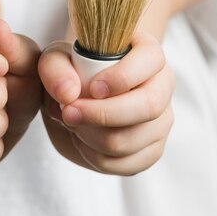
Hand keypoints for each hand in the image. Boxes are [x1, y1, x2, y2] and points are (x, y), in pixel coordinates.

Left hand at [38, 31, 173, 175]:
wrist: (75, 98)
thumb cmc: (72, 70)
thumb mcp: (56, 60)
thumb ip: (55, 69)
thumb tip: (68, 93)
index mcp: (146, 52)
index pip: (150, 59)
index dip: (123, 77)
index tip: (92, 88)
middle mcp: (161, 84)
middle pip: (148, 106)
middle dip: (103, 114)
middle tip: (69, 113)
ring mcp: (160, 120)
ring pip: (133, 139)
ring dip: (92, 136)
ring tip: (71, 122)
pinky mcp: (152, 149)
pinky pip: (127, 164)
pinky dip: (96, 155)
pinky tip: (82, 138)